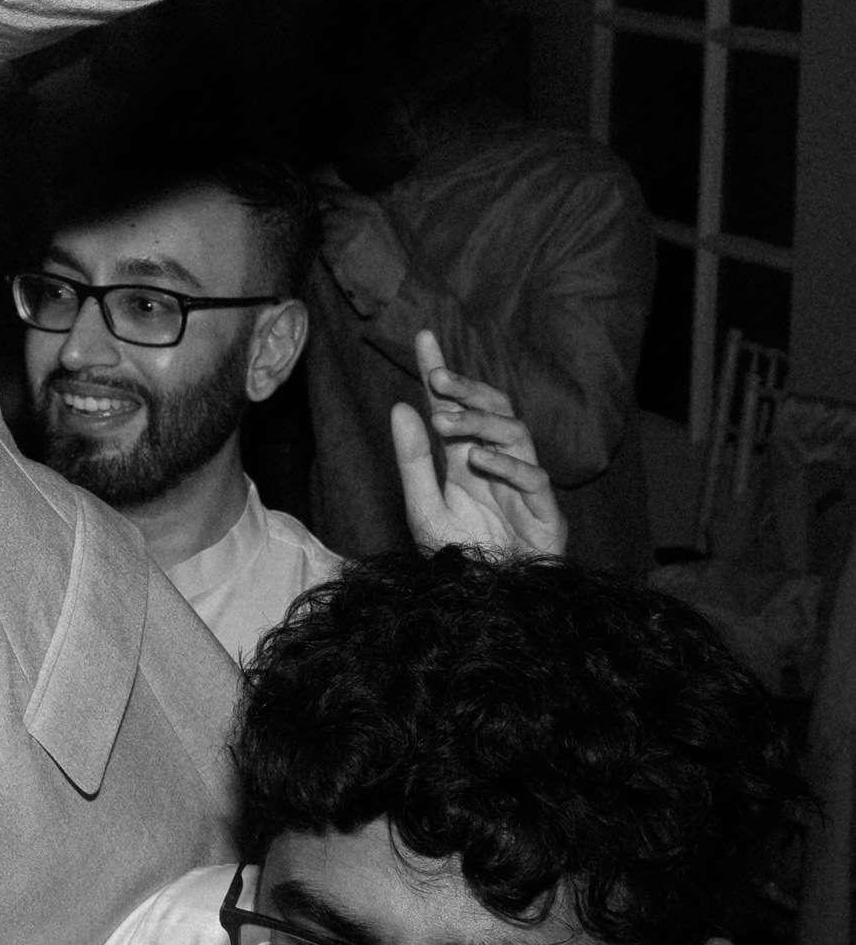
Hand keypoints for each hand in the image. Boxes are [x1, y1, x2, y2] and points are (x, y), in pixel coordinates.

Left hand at [391, 332, 566, 561]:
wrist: (491, 607)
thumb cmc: (463, 560)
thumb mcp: (423, 510)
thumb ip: (413, 462)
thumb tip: (400, 407)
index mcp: (467, 461)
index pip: (456, 407)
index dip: (443, 372)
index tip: (424, 337)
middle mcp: (498, 465)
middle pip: (494, 409)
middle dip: (467, 389)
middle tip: (436, 379)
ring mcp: (525, 487)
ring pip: (516, 434)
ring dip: (481, 422)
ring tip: (446, 421)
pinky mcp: (545, 514)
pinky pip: (533, 478)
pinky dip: (505, 465)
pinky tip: (477, 460)